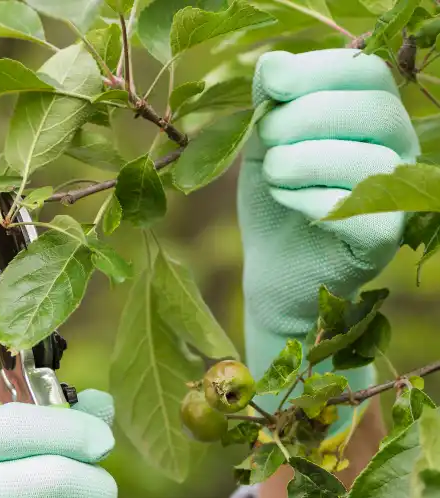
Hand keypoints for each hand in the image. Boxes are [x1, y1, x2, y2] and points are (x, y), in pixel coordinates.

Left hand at [237, 48, 419, 422]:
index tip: (270, 84)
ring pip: (368, 159)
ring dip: (303, 159)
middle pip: (372, 108)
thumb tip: (272, 63)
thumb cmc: (277, 196)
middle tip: (268, 138)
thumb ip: (270, 101)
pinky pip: (355, 207)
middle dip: (305, 115)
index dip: (317, 69)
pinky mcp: (382, 237)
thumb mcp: (265, 141)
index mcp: (371, 115)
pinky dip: (309, 198)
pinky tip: (287, 201)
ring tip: (274, 173)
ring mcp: (396, 195)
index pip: (365, 71)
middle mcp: (397, 148)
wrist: (272, 269)